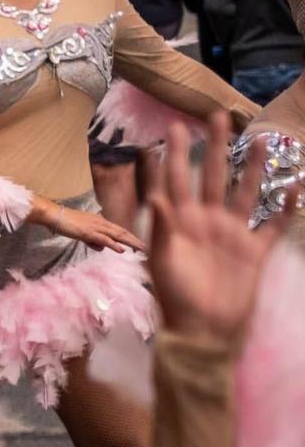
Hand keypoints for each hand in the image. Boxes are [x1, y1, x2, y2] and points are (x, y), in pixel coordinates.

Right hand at [39, 200, 143, 252]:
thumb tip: (101, 248)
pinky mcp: (88, 232)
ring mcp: (95, 227)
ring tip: (142, 249)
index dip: (131, 237)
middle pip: (122, 232)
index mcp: (100, 222)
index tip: (140, 244)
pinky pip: (104, 239)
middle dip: (136, 240)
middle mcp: (101, 222)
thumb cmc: (65, 222)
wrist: (54, 215)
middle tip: (148, 248)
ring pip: (117, 235)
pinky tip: (121, 250)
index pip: (119, 230)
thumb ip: (92, 240)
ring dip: (130, 242)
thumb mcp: (82, 233)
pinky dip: (114, 244)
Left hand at [147, 116, 291, 341]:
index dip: (175, 154)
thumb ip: (162, 227)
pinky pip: (275, 225)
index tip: (174, 126)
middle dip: (214, 147)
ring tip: (260, 142)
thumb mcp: (163, 261)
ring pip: (245, 192)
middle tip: (217, 116)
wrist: (202, 330)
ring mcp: (233, 234)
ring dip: (253, 169)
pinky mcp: (255, 251)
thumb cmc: (174, 296)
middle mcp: (206, 221)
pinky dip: (286, 207)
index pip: (176, 180)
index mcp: (180, 221)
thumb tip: (156, 196)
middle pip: (211, 176)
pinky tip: (296, 186)